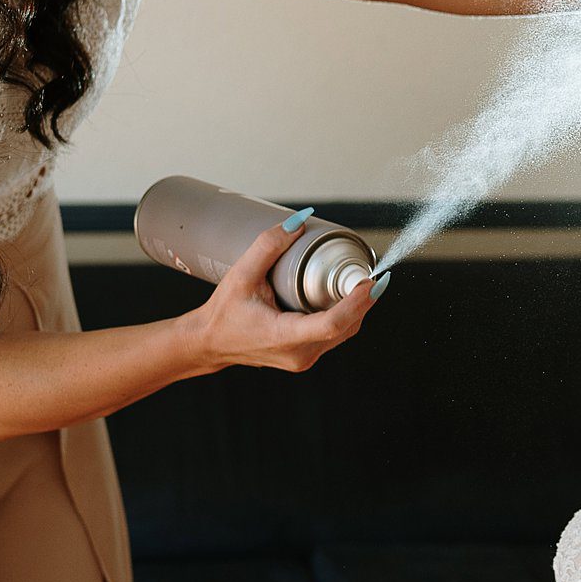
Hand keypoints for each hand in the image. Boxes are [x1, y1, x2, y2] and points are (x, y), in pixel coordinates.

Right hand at [180, 216, 380, 374]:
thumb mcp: (240, 275)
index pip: (333, 324)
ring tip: (361, 281)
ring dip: (357, 309)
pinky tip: (345, 296)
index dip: (357, 302)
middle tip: (372, 272)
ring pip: (344, 333)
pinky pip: (335, 337)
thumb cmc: (222, 314)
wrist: (209, 343)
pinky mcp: (304, 356)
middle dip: (364, 300)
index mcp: (283, 336)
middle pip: (347, 327)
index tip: (371, 281)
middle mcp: (299, 354)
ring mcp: (303, 359)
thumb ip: (267, 246)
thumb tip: (298, 222)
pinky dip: (344, 316)